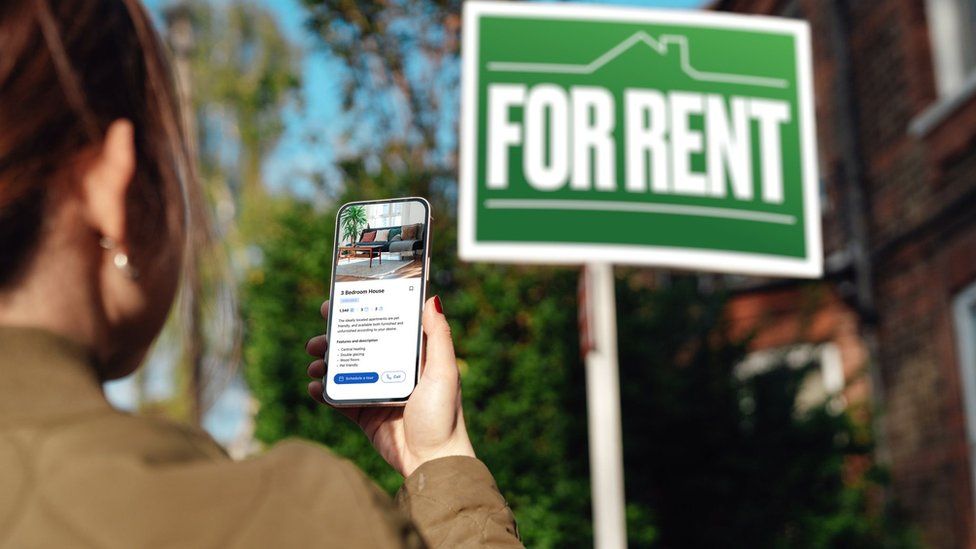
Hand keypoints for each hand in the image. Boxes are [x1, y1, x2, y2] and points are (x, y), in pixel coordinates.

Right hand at [305, 296, 475, 477]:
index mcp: (412, 356)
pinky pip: (338, 399)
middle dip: (334, 339)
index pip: (383, 325)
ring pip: (344, 370)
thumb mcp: (444, 371)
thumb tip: (431, 299)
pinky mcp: (365, 414)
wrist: (431, 460)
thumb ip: (438, 336)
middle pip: (358, 346)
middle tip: (318, 337)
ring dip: (325, 364)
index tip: (338, 303)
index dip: (361, 312)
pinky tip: (314, 387)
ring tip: (315, 364)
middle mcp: (392, 370)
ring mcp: (376, 392)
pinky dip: (323, 392)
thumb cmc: (444, 415)